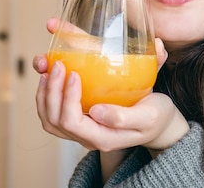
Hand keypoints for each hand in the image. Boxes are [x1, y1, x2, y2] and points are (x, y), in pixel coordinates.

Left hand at [33, 18, 187, 153]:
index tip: (74, 73)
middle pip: (55, 121)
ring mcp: (82, 131)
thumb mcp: (148, 116)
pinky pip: (53, 113)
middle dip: (52, 91)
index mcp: (103, 138)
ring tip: (47, 70)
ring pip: (49, 119)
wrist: (159, 122)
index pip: (73, 122)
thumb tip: (96, 112)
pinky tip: (49, 76)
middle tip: (58, 65)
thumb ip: (124, 117)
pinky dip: (46, 95)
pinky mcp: (80, 121)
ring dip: (44, 94)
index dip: (68, 98)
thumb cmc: (156, 116)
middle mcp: (88, 138)